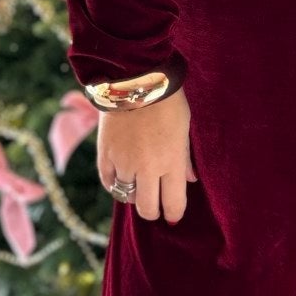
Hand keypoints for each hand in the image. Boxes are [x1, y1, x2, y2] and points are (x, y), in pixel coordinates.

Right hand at [97, 88, 198, 222]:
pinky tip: (121, 179)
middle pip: (147, 209)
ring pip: (126, 196)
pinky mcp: (105, 155)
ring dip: (133, 194)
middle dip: (153, 211)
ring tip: (138, 185)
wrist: (135, 79)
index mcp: (172, 163)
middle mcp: (147, 169)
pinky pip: (108, 182)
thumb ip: (185, 158)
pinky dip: (115, 184)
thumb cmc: (167, 102)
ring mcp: (124, 163)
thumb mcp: (184, 129)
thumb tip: (189, 180)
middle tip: (155, 205)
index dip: (174, 214)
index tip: (173, 215)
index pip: (173, 204)